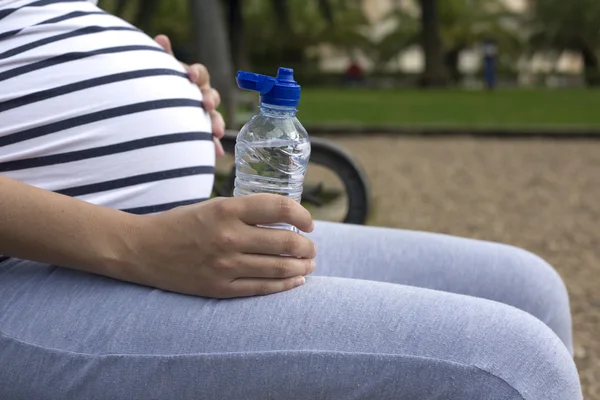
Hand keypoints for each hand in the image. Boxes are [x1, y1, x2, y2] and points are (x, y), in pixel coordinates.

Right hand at [125, 195, 316, 297]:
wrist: (143, 249)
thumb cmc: (181, 223)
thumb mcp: (213, 206)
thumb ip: (246, 211)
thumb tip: (285, 219)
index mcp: (227, 209)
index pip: (280, 208)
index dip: (302, 215)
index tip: (309, 222)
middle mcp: (229, 236)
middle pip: (286, 241)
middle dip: (307, 246)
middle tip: (311, 247)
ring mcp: (225, 265)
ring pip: (279, 267)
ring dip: (302, 266)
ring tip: (309, 264)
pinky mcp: (220, 288)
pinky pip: (262, 288)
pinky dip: (285, 284)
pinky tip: (295, 281)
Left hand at [154, 34, 225, 156]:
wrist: (152, 110)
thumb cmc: (159, 85)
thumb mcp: (159, 71)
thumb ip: (162, 57)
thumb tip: (161, 38)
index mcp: (193, 79)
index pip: (199, 73)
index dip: (195, 73)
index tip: (188, 74)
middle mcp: (202, 96)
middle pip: (212, 95)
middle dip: (210, 99)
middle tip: (205, 103)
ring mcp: (203, 115)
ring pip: (215, 118)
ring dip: (217, 124)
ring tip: (215, 131)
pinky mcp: (201, 134)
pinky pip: (210, 140)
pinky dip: (213, 146)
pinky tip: (215, 153)